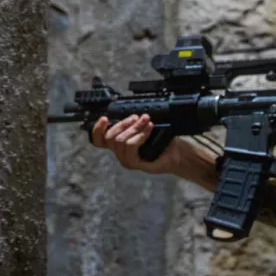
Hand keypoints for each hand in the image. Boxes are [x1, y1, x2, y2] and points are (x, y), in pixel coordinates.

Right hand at [92, 115, 218, 190]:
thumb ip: (133, 122)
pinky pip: (131, 146)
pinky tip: (150, 129)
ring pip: (121, 141)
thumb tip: (128, 112)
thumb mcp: (145, 127)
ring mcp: (127, 160)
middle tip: (139, 117)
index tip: (105, 118)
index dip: (97, 130)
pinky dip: (140, 135)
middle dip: (124, 123)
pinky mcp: (135, 164)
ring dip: (135, 128)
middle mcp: (120, 153)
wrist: (178, 153)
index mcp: (119, 144)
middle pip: (110, 137)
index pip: (98, 140)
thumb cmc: (164, 140)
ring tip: (147, 121)